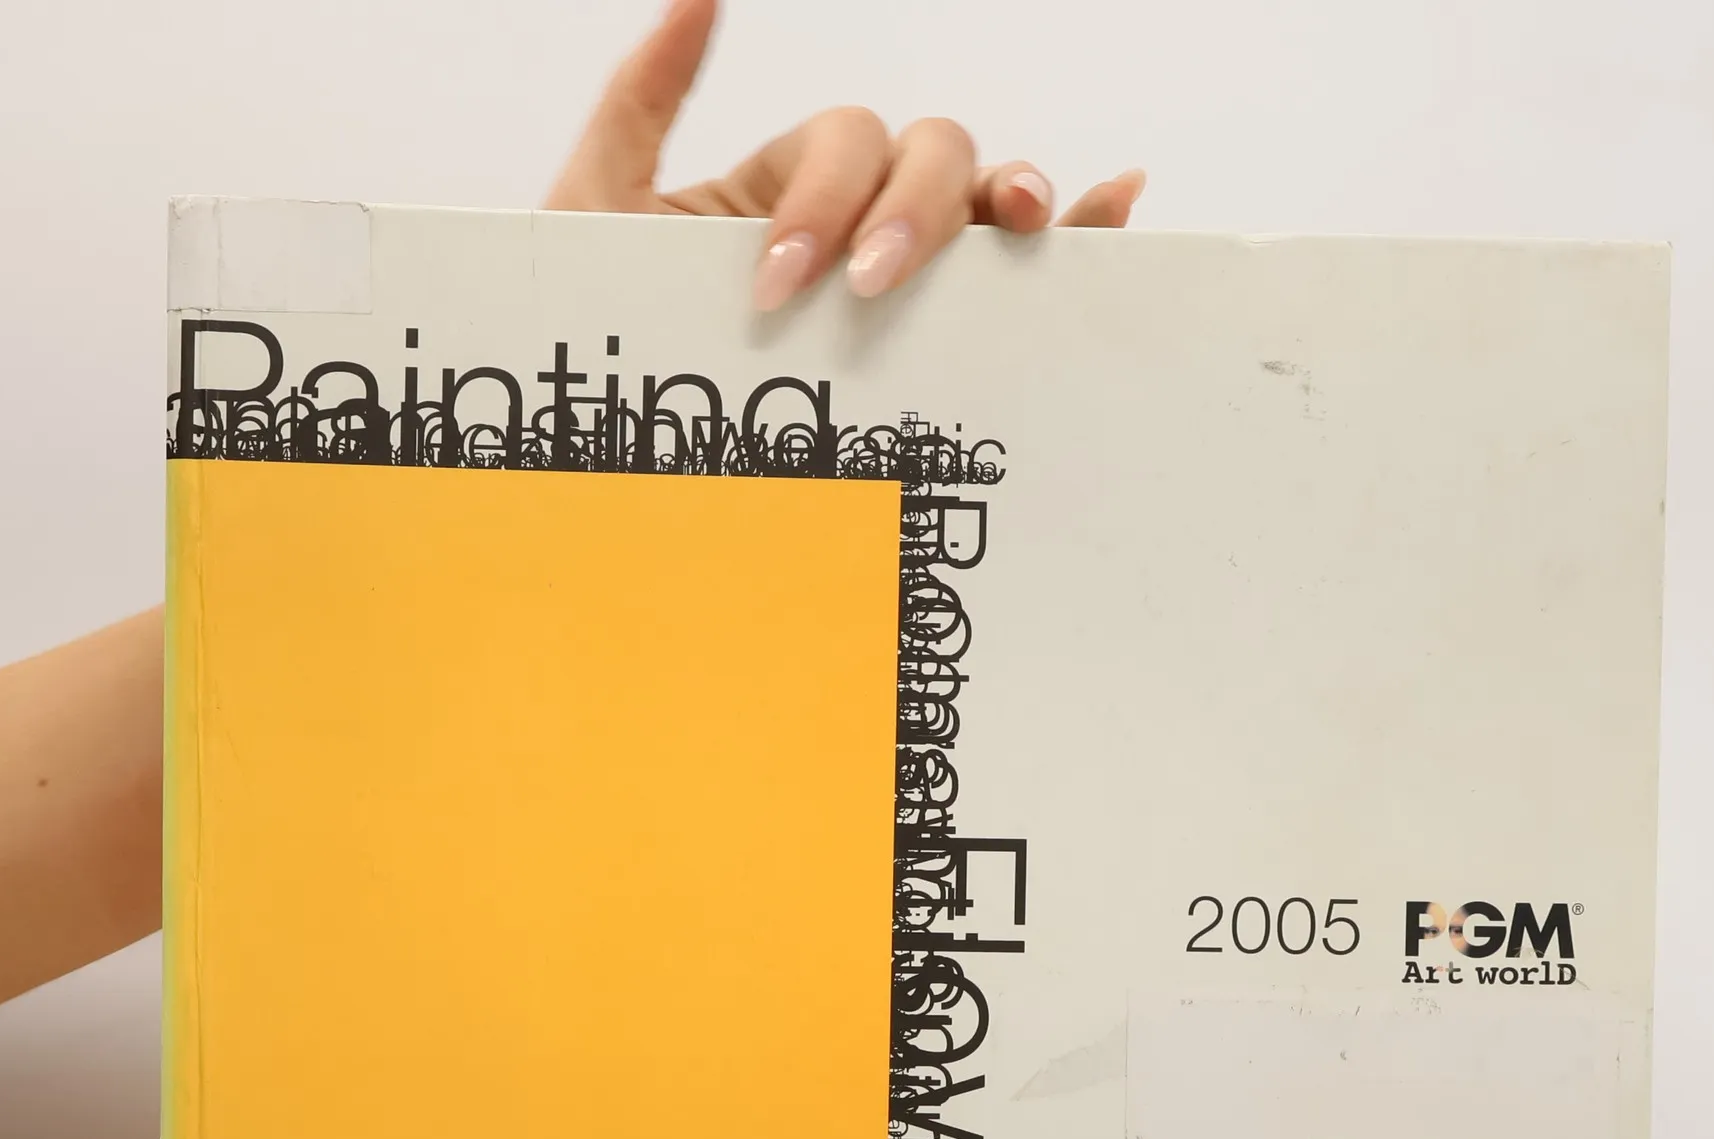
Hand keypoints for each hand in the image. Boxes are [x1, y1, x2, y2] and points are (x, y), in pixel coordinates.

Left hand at [544, 0, 1144, 311]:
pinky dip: (1082, 226)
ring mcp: (910, 279)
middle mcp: (859, 222)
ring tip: (1016, 227)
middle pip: (928, 157)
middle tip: (867, 288)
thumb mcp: (597, 211)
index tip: (778, 286)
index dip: (825, 200)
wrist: (607, 462)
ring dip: (1009, 201)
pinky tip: (1116, 202)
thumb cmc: (606, 344)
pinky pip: (1027, 271)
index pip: (844, 144)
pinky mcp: (946, 343)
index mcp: (786, 190)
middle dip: (910, 212)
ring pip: (984, 203)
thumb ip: (641, 101)